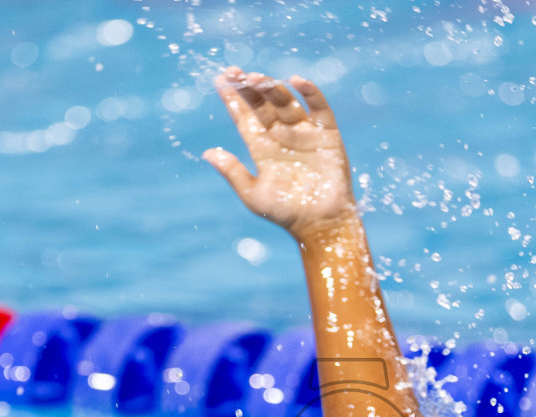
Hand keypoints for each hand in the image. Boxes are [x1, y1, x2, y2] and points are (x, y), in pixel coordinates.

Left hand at [204, 68, 356, 240]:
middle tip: (236, 72)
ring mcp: (304, 134)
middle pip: (263, 105)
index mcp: (262, 149)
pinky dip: (310, 92)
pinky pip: (319, 108)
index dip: (233, 99)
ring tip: (257, 78)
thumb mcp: (253, 195)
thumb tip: (208, 153)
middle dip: (249, 88)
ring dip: (272, 88)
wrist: (322, 225)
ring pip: (286, 102)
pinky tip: (296, 80)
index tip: (221, 80)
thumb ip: (233, 172)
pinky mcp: (327, 135)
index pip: (245, 117)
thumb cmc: (286, 214)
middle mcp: (281, 137)